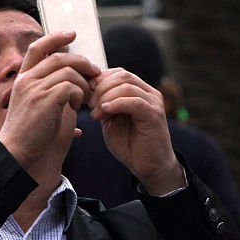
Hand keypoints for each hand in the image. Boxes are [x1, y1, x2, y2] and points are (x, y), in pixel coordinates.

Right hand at [0, 31, 100, 168]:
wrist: (19, 152)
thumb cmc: (34, 133)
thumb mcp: (41, 104)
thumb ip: (54, 88)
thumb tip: (77, 78)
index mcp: (23, 78)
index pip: (38, 47)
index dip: (55, 37)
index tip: (72, 33)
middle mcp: (26, 79)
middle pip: (60, 57)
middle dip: (82, 62)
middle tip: (96, 73)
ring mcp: (34, 88)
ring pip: (69, 71)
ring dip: (84, 84)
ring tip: (85, 99)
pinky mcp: (44, 99)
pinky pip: (71, 86)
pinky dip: (80, 95)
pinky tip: (77, 107)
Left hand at [90, 69, 184, 194]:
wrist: (149, 167)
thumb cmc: (130, 144)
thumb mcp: (111, 120)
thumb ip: (104, 103)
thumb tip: (88, 88)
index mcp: (139, 91)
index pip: (118, 73)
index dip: (99, 80)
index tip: (85, 95)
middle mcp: (149, 93)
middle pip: (121, 75)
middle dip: (100, 88)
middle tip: (88, 104)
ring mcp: (153, 102)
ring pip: (126, 86)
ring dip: (105, 97)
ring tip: (95, 114)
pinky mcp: (155, 114)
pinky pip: (134, 101)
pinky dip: (116, 104)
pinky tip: (104, 112)